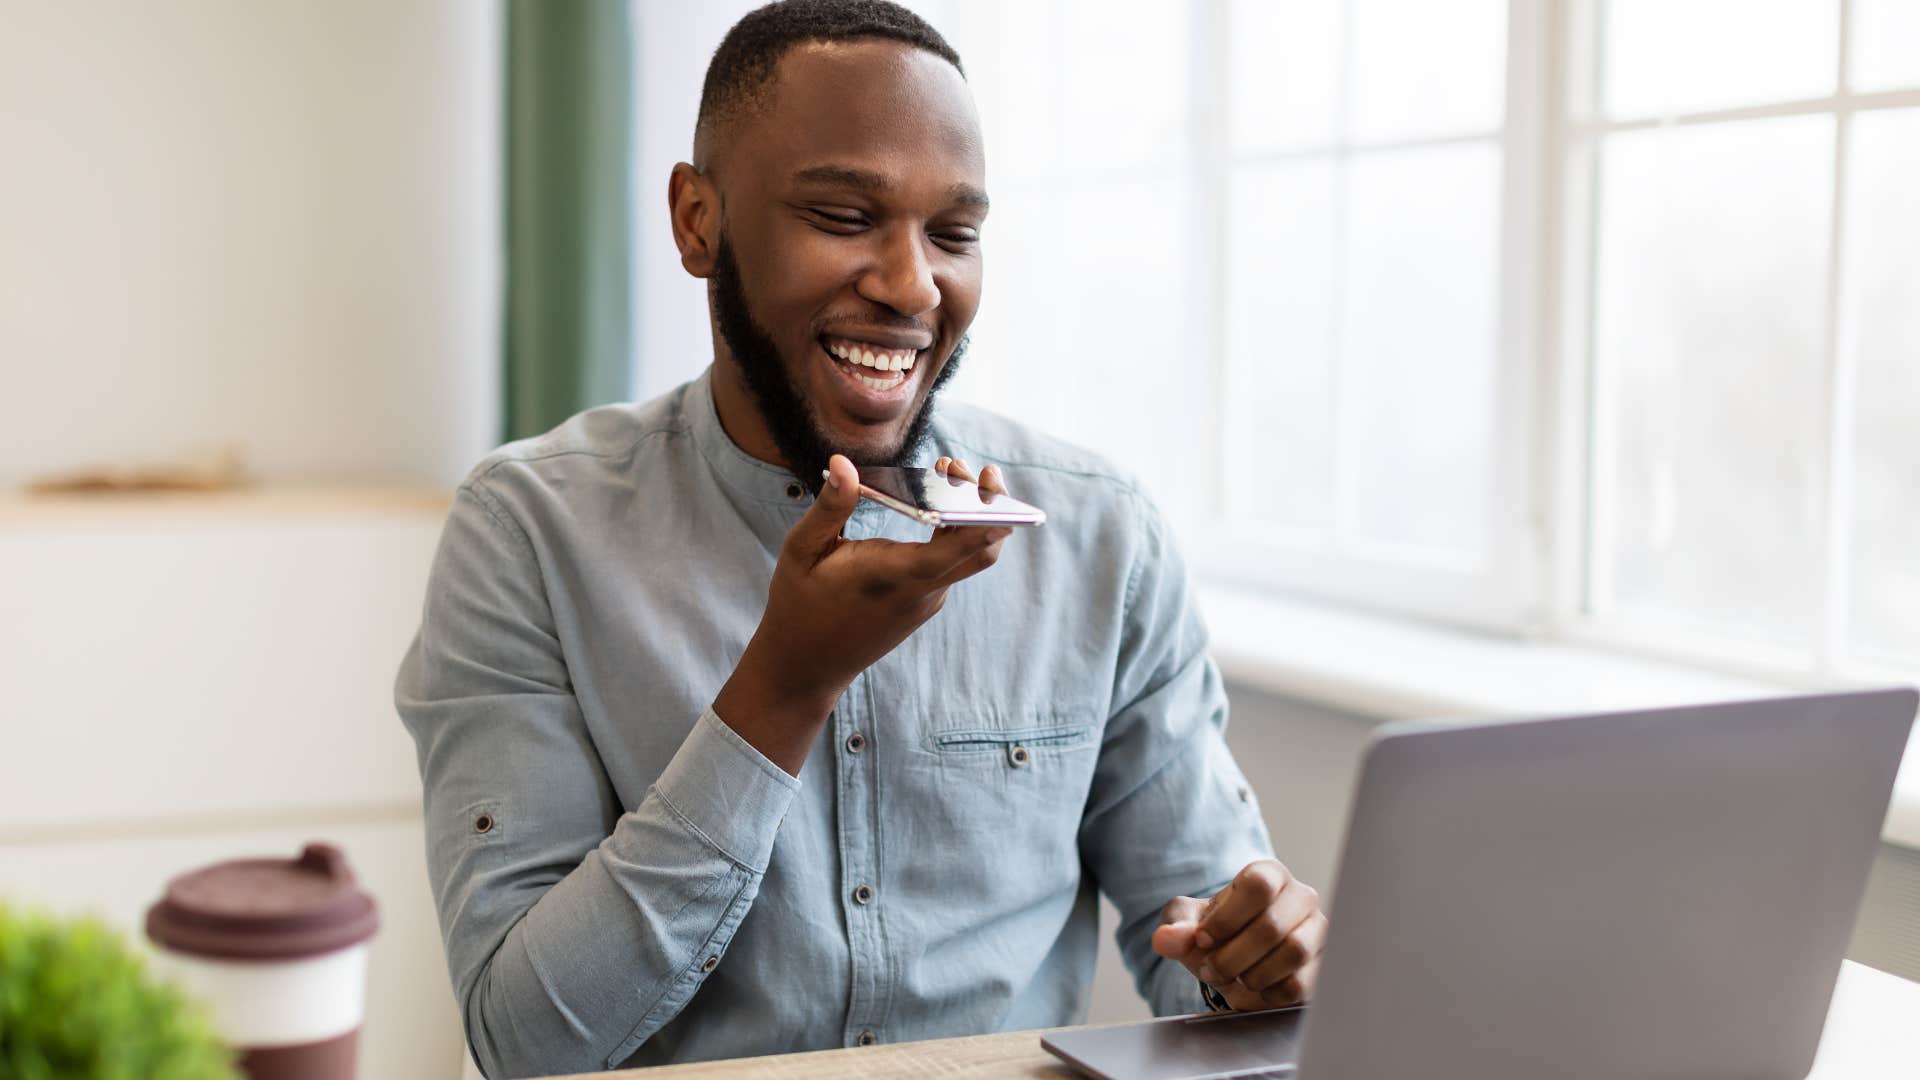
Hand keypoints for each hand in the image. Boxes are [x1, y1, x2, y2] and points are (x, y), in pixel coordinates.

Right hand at [714, 454, 1013, 773]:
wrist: (805, 667)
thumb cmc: (798, 606)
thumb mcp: (802, 551)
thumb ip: (830, 507)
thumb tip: (843, 463)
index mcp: (891, 575)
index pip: (954, 550)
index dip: (983, 520)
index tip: (987, 485)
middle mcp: (920, 591)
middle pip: (982, 551)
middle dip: (988, 505)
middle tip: (962, 467)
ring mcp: (926, 600)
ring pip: (969, 556)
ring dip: (969, 515)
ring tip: (946, 474)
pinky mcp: (924, 603)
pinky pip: (951, 564)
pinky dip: (954, 532)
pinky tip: (933, 506)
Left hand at [1151, 860, 1326, 1010]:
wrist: (1238, 963)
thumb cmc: (1216, 933)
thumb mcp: (1188, 925)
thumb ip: (1175, 926)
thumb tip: (1166, 939)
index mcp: (1269, 875)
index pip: (1258, 885)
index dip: (1225, 918)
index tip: (1203, 939)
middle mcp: (1301, 898)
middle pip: (1272, 924)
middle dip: (1232, 956)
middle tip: (1210, 969)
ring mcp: (1319, 932)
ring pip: (1293, 952)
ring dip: (1252, 974)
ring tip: (1235, 979)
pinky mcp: (1324, 967)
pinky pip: (1301, 984)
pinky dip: (1269, 994)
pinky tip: (1256, 990)